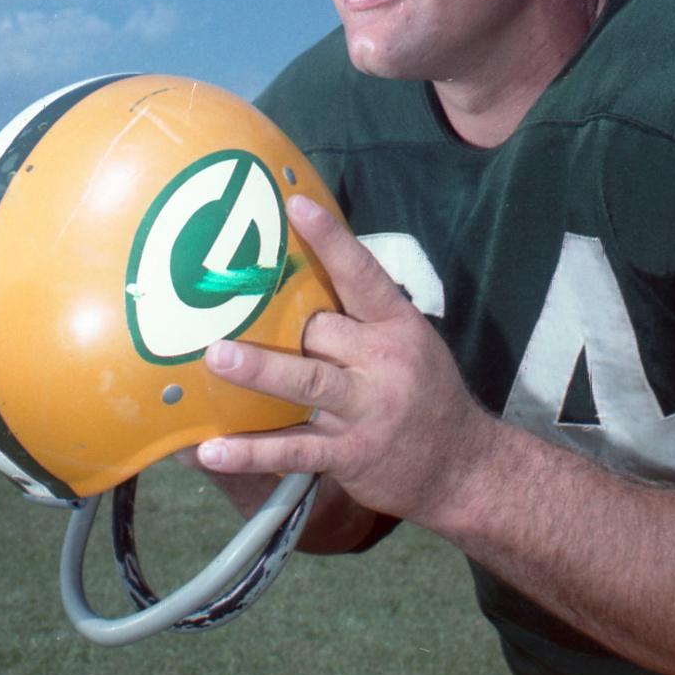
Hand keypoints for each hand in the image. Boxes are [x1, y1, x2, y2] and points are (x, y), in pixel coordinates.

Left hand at [198, 194, 488, 527]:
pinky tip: (210, 449)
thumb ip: (362, 319)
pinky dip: (251, 452)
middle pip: (321, 330)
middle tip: (225, 308)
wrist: (464, 467)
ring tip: (217, 357)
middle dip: (279, 324)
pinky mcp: (349, 454)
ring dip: (260, 370)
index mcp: (399, 326)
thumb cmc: (425, 395)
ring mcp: (367, 410)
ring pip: (307, 383)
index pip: (362, 274)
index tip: (295, 207)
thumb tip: (298, 285)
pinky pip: (294, 449)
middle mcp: (385, 362)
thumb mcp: (410, 344)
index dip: (329, 240)